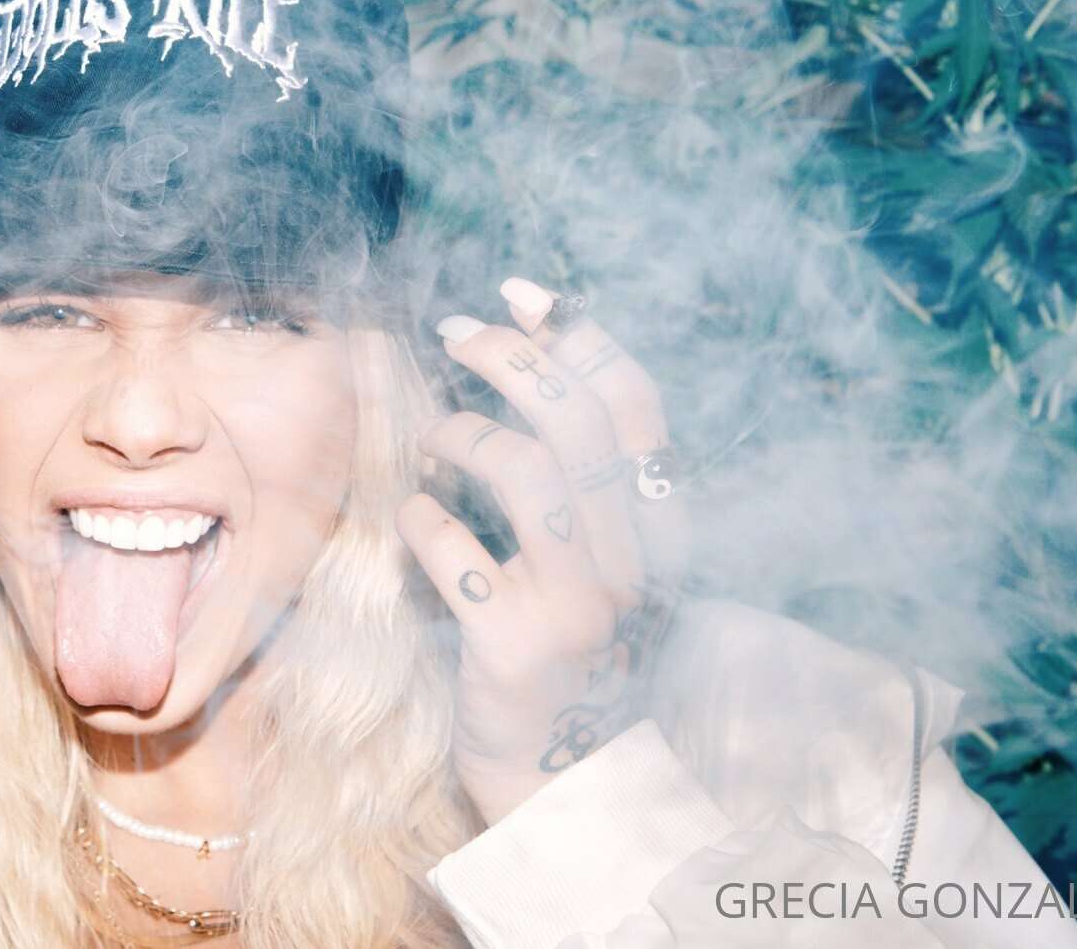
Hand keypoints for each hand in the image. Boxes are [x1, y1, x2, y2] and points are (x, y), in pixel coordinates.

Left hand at [395, 278, 689, 824]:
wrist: (572, 785)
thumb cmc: (575, 654)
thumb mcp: (605, 562)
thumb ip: (581, 478)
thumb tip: (531, 360)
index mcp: (659, 531)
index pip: (635, 405)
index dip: (579, 337)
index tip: (523, 292)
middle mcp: (634, 561)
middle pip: (578, 422)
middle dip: (512, 359)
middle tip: (456, 333)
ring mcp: (579, 604)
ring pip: (526, 473)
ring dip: (465, 434)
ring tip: (435, 438)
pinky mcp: (516, 645)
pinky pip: (456, 553)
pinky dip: (424, 519)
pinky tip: (416, 515)